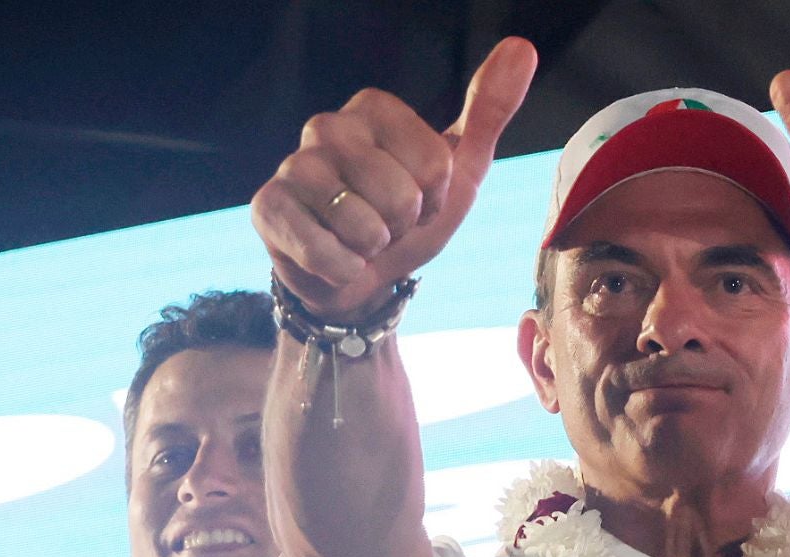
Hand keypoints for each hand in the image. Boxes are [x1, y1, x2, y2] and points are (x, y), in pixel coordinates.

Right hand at [252, 37, 537, 319]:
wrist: (359, 275)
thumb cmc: (408, 217)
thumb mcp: (459, 168)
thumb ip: (489, 110)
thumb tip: (521, 48)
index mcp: (374, 109)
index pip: (436, 164)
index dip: (436, 199)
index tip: (421, 200)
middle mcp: (328, 126)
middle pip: (401, 196)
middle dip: (404, 226)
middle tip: (387, 224)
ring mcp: (294, 166)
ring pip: (365, 227)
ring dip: (373, 250)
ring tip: (360, 239)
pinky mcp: (268, 208)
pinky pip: (327, 254)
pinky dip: (344, 270)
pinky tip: (334, 259)